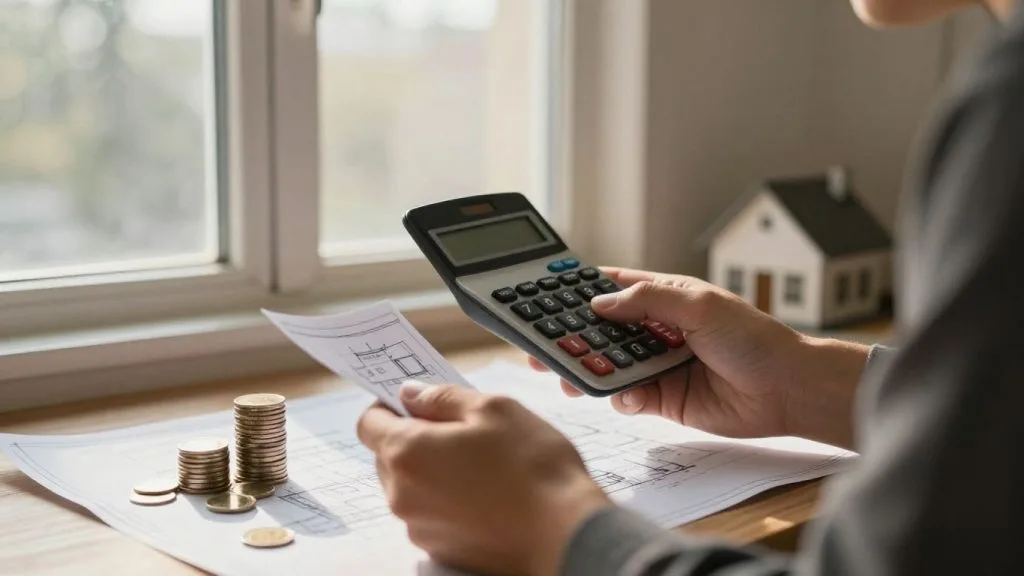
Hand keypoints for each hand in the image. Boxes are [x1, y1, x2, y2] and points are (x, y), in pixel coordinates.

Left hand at [356, 382, 611, 575]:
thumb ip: (442, 397)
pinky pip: (430, 514)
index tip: (416, 402)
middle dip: (414, 438)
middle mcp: (402, 495)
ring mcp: (419, 528)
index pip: (369, 423)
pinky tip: (486, 495)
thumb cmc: (533, 466)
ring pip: (409, 487)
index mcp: (407, 453)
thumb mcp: (493, 408)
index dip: (389, 407)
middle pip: (387, 457)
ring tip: (481, 465)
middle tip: (461, 431)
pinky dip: (447, 501)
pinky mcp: (440, 550)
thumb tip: (410, 394)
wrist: (565, 535)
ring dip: (431, 471)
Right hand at [531, 267, 869, 447]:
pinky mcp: (663, 400)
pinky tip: (629, 396)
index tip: (545, 297)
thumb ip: (647, 301)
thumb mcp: (699, 306)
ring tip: (570, 377)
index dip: (580, 292)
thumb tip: (601, 303)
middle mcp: (657, 330)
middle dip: (571, 338)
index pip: (613, 289)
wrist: (786, 391)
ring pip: (608, 366)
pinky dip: (621, 397)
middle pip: (601, 331)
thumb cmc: (753, 339)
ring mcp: (658, 365)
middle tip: (541, 348)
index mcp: (664, 298)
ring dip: (588, 370)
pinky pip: (628, 398)